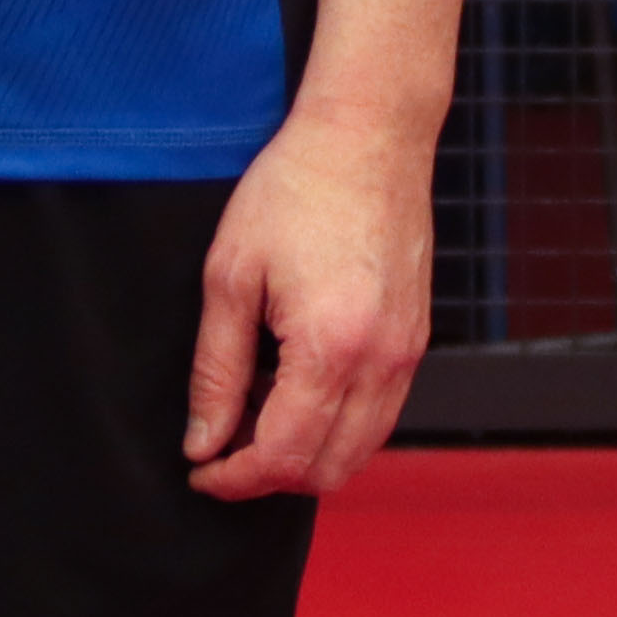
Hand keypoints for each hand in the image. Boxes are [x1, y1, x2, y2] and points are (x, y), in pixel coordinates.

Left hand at [185, 106, 434, 501]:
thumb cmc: (296, 190)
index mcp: (331, 348)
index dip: (234, 479)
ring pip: (360, 450)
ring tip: (255, 412)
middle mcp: (382, 362)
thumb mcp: (230, 277)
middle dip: (268, 476)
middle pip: (327, 470)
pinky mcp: (415, 340)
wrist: (368, 137)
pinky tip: (295, 387)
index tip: (201, 470)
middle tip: (221, 446)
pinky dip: (337, 425)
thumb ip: (215, 371)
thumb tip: (203, 440)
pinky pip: (380, 414)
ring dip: (306, 453)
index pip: (283, 456)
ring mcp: (407, 353)